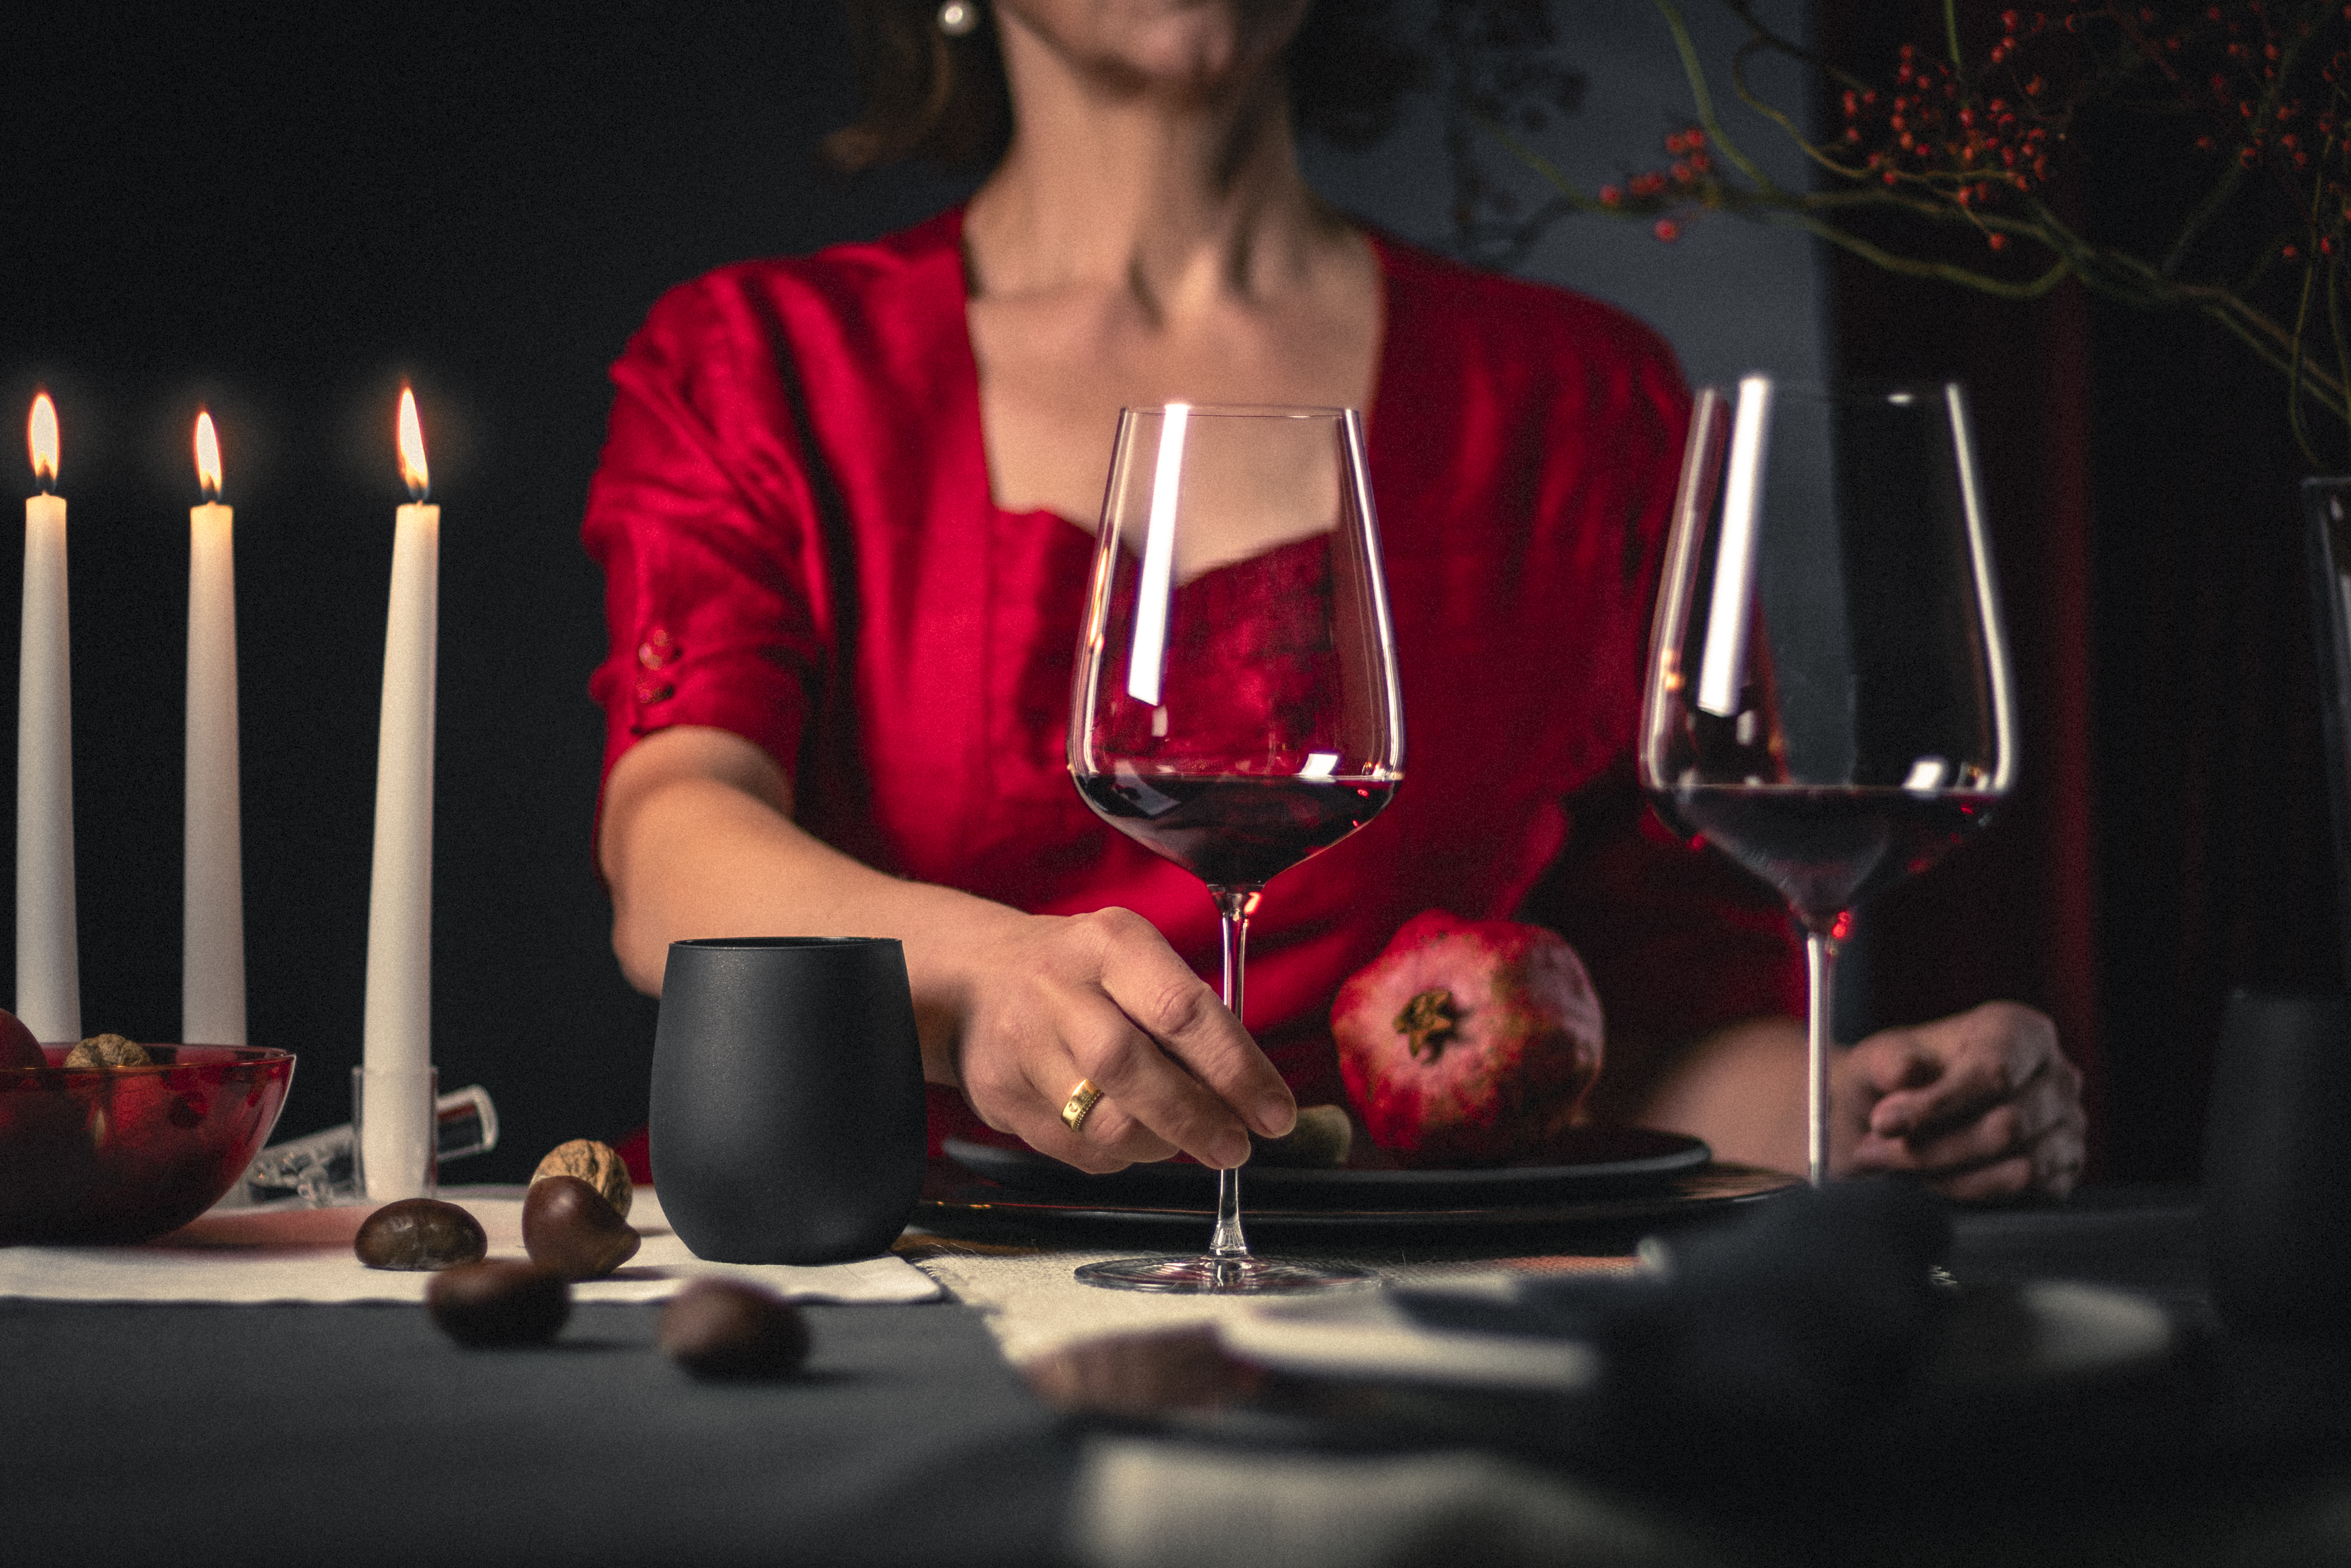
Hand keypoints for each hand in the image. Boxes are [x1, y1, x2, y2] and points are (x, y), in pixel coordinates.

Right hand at [942, 906, 1296, 1174]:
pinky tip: (1128, 1132)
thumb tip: (1254, 1094)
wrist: (975, 977)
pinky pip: (1078, 1151)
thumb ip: (1192, 1016)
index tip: (1274, 1113)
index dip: (1237, 1070)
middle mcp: (1059, 990)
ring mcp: (1023, 1046)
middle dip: (1199, 1120)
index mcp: (1110, 944)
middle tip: (1236, 1146)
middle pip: (1134, 1070)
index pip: (1183, 1010)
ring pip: (1105, 1125)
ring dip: (1161, 1144)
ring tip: (1181, 1135)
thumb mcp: (1138, 959)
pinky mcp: (1001, 1098)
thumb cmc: (1082, 973)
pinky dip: (1118, 1156)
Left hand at [1838, 1002, 2083, 1200]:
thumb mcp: (1880, 1059)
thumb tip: (1904, 1073)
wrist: (1904, 1114)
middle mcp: (2057, 1075)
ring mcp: (2068, 1124)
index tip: (1882, 1123)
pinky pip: (2023, 1196)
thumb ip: (1889, 1062)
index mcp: (2020, 1031)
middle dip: (1930, 1149)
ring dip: (1944, 1176)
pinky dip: (1967, 1193)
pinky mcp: (2063, 1169)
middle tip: (1872, 1153)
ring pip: (2019, 1171)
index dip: (1936, 1104)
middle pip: (2006, 1127)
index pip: (1993, 1072)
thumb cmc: (1897, 1077)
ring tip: (1893, 1166)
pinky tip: (1928, 1179)